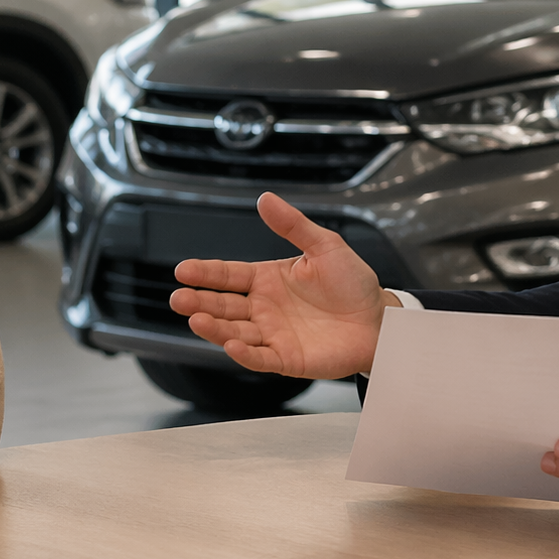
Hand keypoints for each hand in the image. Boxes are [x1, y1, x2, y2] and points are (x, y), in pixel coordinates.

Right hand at [169, 192, 396, 378]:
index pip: (229, 275)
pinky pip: (261, 358)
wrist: (380, 319)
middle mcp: (264, 308)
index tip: (182, 270)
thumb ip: (293, 225)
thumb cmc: (353, 283)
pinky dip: (245, 354)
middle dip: (199, 302)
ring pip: (235, 332)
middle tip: (178, 299)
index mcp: (267, 279)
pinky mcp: (287, 359)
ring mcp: (273, 335)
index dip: (205, 273)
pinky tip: (231, 345)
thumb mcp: (325, 245)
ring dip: (214, 328)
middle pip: (223, 305)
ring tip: (196, 320)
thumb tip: (265, 198)